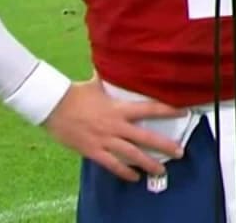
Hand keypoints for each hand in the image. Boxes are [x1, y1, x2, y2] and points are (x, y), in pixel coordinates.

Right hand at [43, 78, 184, 181]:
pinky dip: (124, 172)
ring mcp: (104, 140)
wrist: (52, 106)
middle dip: (164, 146)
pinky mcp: (93, 151)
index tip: (183, 112)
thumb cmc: (75, 93)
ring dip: (148, 163)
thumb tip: (117, 60)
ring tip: (162, 170)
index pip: (149, 109)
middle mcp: (115, 126)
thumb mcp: (96, 83)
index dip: (168, 111)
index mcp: (119, 108)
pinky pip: (112, 165)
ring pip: (131, 155)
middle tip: (180, 152)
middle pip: (145, 138)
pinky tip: (135, 177)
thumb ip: (109, 77)